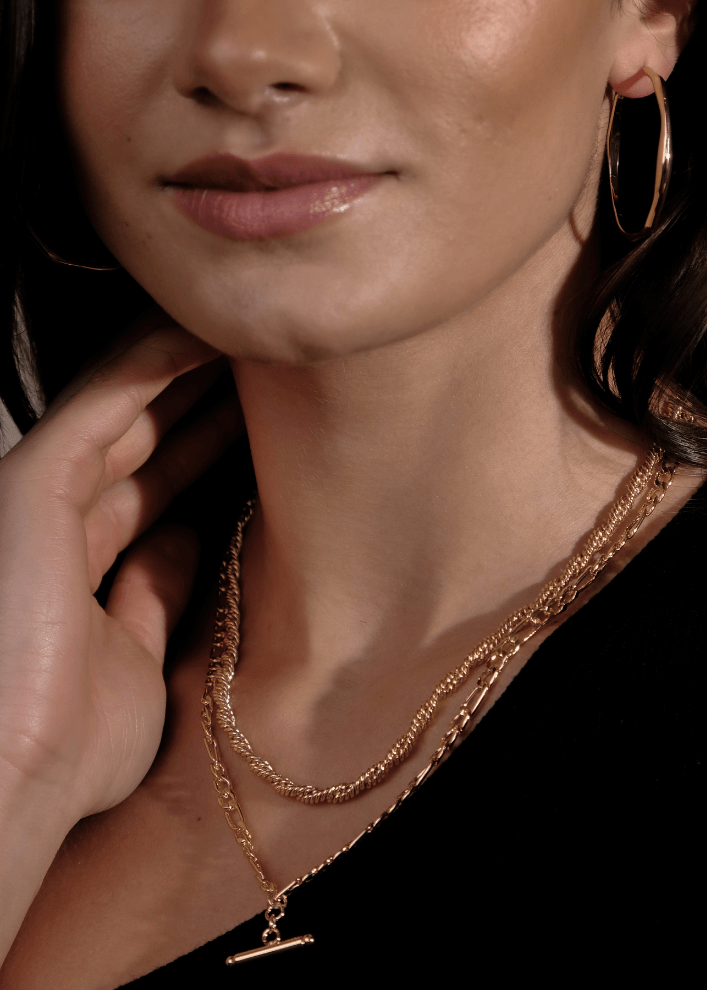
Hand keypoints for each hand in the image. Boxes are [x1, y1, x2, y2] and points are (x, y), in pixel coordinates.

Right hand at [0, 319, 241, 823]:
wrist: (14, 787)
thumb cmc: (69, 749)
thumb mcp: (140, 656)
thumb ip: (158, 590)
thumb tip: (187, 536)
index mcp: (85, 565)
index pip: (157, 483)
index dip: (211, 443)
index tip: (272, 417)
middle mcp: (60, 522)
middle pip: (148, 438)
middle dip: (208, 396)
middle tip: (271, 359)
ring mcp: (42, 497)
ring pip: (128, 409)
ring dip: (189, 366)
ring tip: (247, 328)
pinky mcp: (32, 483)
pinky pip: (104, 403)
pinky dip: (154, 362)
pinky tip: (203, 332)